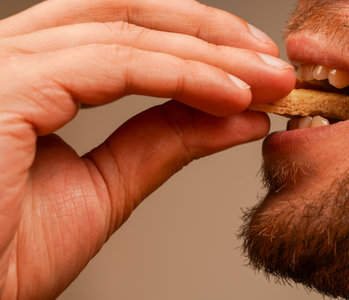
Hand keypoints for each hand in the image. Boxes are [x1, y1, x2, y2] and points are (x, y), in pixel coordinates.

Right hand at [0, 0, 294, 298]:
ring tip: (267, 80)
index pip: (127, 33)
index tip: (254, 67)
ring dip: (211, 55)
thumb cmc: (9, 253)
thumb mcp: (107, 186)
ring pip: (129, 34)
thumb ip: (164, 141)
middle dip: (212, 37)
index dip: (197, 43)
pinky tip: (233, 95)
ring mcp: (8, 66)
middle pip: (129, 16)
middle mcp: (17, 56)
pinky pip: (115, 65)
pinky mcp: (7, 87)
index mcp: (35, 76)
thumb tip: (236, 115)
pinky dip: (182, 77)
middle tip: (272, 64)